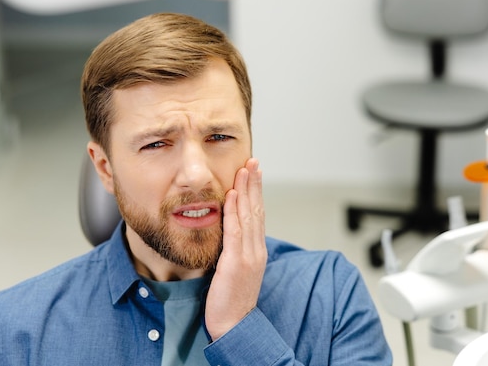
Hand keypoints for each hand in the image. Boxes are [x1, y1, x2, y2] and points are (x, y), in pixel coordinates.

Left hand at [205, 158, 266, 340]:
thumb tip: (230, 235)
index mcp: (256, 251)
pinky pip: (235, 231)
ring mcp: (248, 256)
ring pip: (249, 216)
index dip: (256, 192)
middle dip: (255, 184)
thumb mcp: (236, 271)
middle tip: (253, 161)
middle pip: (257, 210)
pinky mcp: (236, 263)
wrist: (235, 326)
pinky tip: (233, 194)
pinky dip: (235, 211)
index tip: (254, 173)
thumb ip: (235, 251)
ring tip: (245, 168)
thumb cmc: (231, 300)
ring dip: (247, 190)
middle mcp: (256, 250)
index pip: (258, 215)